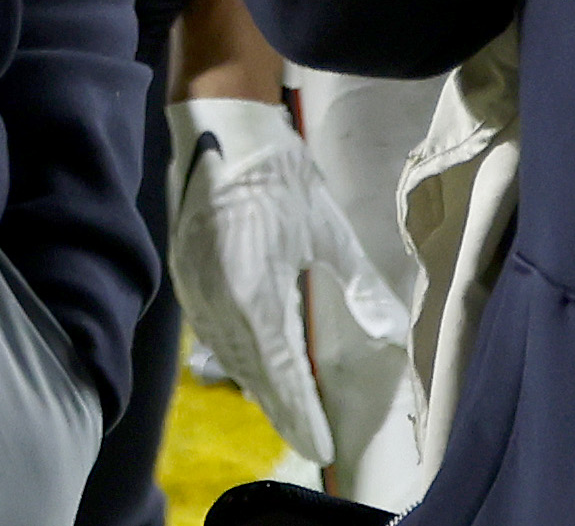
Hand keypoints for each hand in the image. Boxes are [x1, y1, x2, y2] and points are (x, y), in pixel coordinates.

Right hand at [171, 95, 415, 468]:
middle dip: (283, 409)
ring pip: (229, 358)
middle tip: (309, 437)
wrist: (219, 128)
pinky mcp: (185, 279)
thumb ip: (358, 284)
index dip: (302, 416)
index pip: (281, 377)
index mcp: (256, 298)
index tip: (321, 446)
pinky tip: (253, 363)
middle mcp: (219, 307)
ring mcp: (196, 294)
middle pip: (253, 376)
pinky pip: (212, 335)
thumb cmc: (279, 177)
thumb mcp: (327, 230)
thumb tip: (389, 329)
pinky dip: (236, 357)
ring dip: (258, 386)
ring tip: (287, 409)